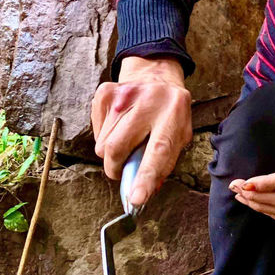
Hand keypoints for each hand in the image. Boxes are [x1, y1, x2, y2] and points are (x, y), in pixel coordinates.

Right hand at [91, 56, 191, 206]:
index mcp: (174, 112)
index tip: (136, 199)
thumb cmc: (170, 113)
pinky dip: (105, 137)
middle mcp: (148, 101)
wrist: (156, 75)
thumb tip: (144, 192)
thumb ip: (165, 162)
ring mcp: (123, 95)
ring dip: (112, 153)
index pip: (158, 151)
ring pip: (103, 143)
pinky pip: (96, 131)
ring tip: (127, 140)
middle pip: (117, 148)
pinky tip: (119, 126)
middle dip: (116, 168)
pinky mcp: (104, 92)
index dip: (145, 177)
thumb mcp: (179, 134)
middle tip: (122, 170)